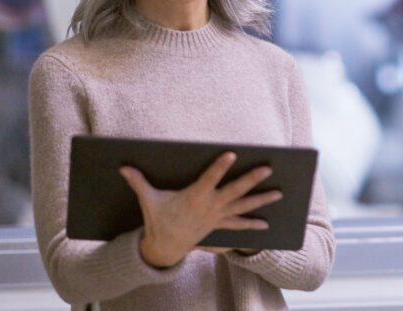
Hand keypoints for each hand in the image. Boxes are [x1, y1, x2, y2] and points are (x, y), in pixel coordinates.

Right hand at [119, 152, 281, 267]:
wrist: (164, 248)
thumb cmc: (158, 219)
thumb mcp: (148, 200)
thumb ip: (138, 181)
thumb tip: (123, 166)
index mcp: (194, 197)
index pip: (210, 178)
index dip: (220, 166)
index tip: (232, 154)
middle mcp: (209, 207)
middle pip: (235, 191)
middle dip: (252, 180)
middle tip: (267, 168)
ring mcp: (217, 217)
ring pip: (243, 207)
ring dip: (261, 200)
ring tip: (279, 193)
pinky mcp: (219, 226)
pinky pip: (239, 225)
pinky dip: (253, 225)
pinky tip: (266, 224)